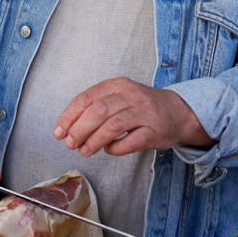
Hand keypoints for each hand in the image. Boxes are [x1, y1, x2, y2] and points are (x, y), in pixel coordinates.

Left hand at [53, 78, 211, 156]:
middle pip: (99, 111)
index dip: (69, 116)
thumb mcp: (118, 98)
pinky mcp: (155, 130)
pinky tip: (109, 150)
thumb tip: (68, 129)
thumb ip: (95, 109)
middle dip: (80, 129)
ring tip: (84, 151)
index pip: (86, 98)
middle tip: (71, 144)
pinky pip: (132, 141)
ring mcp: (144, 112)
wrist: (178, 112)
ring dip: (95, 140)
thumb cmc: (141, 107)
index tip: (59, 132)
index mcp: (117, 85)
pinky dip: (116, 148)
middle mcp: (130, 95)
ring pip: (114, 125)